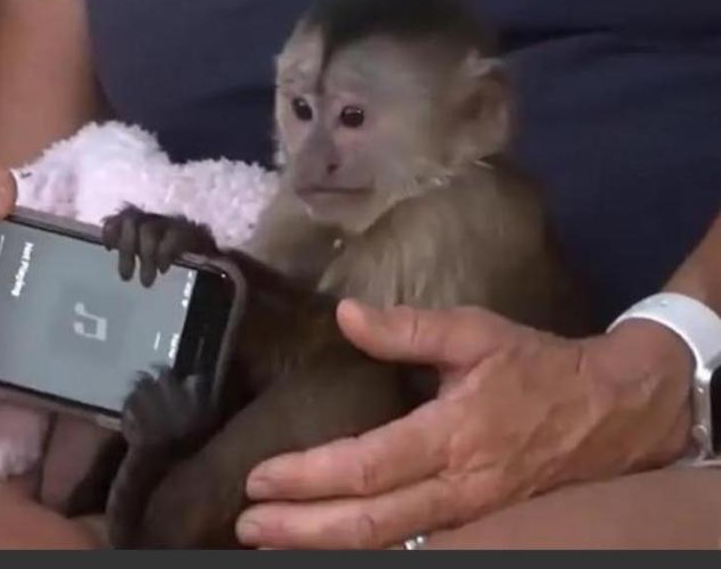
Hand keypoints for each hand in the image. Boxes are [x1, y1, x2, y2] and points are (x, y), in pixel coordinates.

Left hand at [236, 299, 692, 548]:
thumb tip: (344, 314)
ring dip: (325, 546)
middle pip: (370, 523)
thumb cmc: (538, 367)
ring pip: (389, 544)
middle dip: (303, 529)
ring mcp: (469, 515)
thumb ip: (406, 328)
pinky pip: (411, 544)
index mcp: (453, 435)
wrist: (613, 411)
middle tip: (248, 525)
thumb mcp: (475, 333)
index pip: (368, 466)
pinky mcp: (476, 524)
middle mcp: (457, 487)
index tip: (260, 478)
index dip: (310, 477)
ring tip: (274, 541)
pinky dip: (364, 546)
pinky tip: (331, 540)